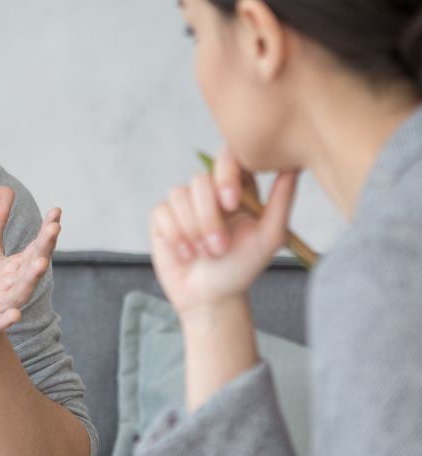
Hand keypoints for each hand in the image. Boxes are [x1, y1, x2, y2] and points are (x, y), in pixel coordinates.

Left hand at [0, 187, 61, 350]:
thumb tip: (6, 187)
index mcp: (17, 268)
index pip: (37, 247)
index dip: (47, 231)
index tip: (57, 211)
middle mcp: (14, 285)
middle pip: (33, 265)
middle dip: (44, 248)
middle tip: (54, 228)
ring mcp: (2, 305)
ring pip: (20, 292)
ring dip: (31, 279)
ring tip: (41, 263)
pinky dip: (6, 319)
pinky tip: (15, 315)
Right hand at [149, 150, 298, 315]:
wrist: (211, 297)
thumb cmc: (242, 268)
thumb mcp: (269, 236)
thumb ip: (282, 200)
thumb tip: (293, 165)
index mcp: (236, 189)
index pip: (228, 158)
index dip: (226, 174)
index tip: (232, 203)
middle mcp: (208, 192)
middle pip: (200, 180)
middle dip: (209, 217)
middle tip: (219, 247)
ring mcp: (183, 204)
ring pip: (179, 194)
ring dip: (192, 229)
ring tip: (204, 253)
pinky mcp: (162, 218)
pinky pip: (162, 211)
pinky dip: (175, 235)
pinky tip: (185, 253)